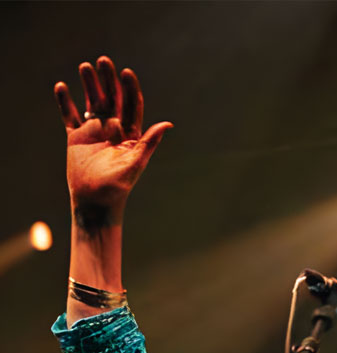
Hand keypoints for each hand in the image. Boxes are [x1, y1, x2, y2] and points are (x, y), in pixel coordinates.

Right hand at [54, 56, 172, 222]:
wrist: (96, 201)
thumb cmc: (119, 186)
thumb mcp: (136, 162)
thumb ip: (150, 141)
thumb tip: (168, 124)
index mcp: (131, 135)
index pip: (131, 106)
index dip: (130, 89)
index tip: (126, 72)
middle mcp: (114, 130)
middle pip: (112, 100)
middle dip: (108, 81)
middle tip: (104, 60)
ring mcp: (95, 132)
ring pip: (92, 103)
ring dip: (89, 85)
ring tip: (84, 67)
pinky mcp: (76, 138)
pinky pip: (69, 116)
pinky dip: (65, 102)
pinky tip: (62, 87)